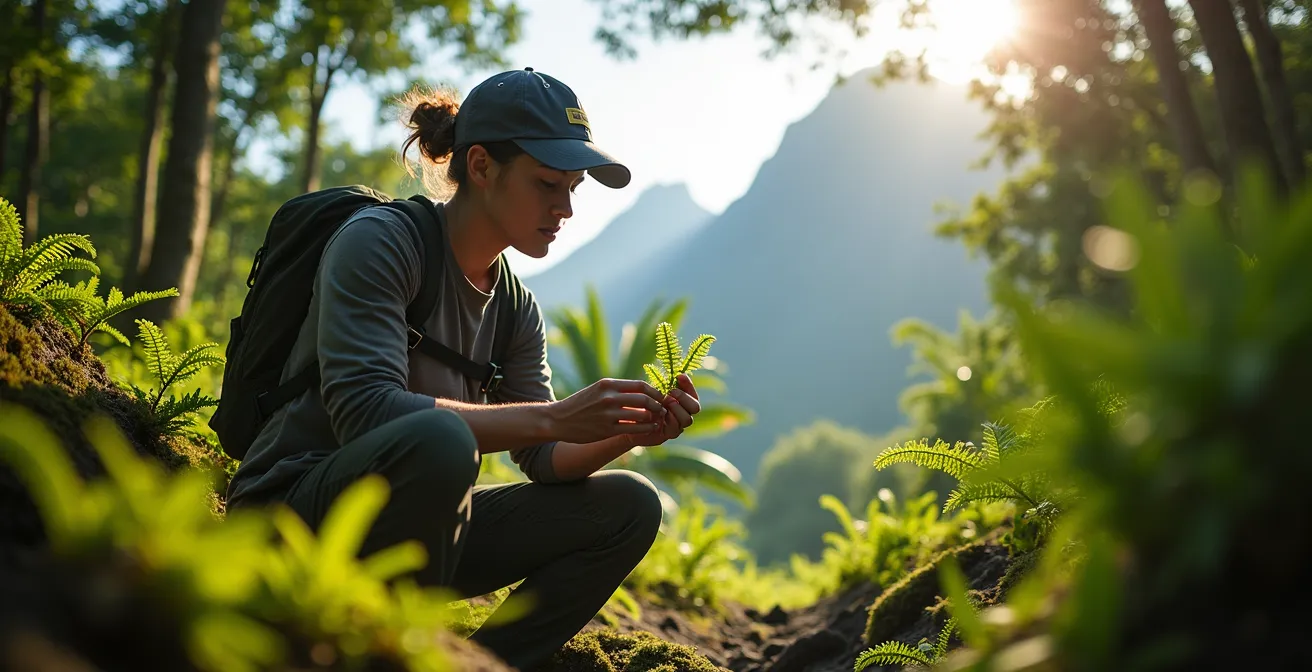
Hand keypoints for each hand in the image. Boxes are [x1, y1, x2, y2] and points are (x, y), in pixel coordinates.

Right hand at [546, 378, 666, 444]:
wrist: (557, 420)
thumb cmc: (580, 404)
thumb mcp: (597, 390)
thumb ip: (617, 389)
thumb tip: (641, 390)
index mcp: (608, 384)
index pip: (640, 385)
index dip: (655, 392)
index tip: (661, 397)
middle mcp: (609, 397)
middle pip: (645, 399)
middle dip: (658, 405)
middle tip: (662, 410)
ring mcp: (608, 414)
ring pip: (641, 415)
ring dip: (653, 418)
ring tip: (657, 420)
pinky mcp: (607, 430)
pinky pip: (633, 429)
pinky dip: (645, 429)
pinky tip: (649, 429)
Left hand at [626, 374, 700, 448]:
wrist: (632, 420)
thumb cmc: (645, 403)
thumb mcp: (656, 392)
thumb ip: (668, 385)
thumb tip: (678, 373)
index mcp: (683, 402)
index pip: (693, 394)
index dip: (688, 385)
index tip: (679, 376)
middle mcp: (683, 414)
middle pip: (695, 407)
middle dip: (684, 397)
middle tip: (671, 392)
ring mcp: (678, 425)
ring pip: (687, 419)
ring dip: (677, 409)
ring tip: (665, 402)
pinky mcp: (669, 434)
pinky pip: (676, 429)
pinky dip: (670, 420)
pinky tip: (661, 413)